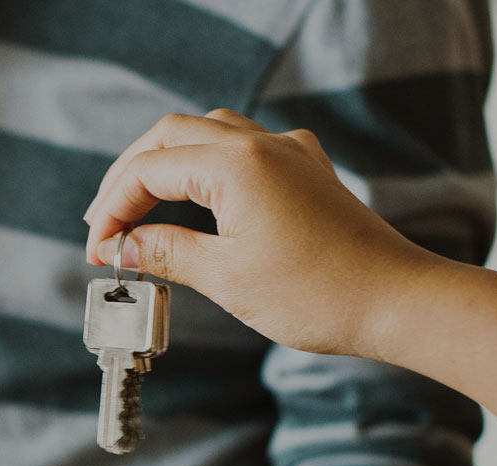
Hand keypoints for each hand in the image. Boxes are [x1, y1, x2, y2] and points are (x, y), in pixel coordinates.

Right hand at [82, 109, 447, 357]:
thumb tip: (122, 247)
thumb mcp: (227, 278)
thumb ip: (166, 252)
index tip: (98, 251)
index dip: (114, 209)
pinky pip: (246, 146)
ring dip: (167, 162)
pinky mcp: (308, 171)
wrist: (399, 301)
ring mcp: (289, 153)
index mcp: (236, 164)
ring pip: (208, 132)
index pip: (148, 170)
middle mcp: (262, 145)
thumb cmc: (319, 294)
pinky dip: (209, 163)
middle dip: (130, 176)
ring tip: (141, 205)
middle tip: (105, 223)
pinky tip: (204, 194)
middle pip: (170, 135)